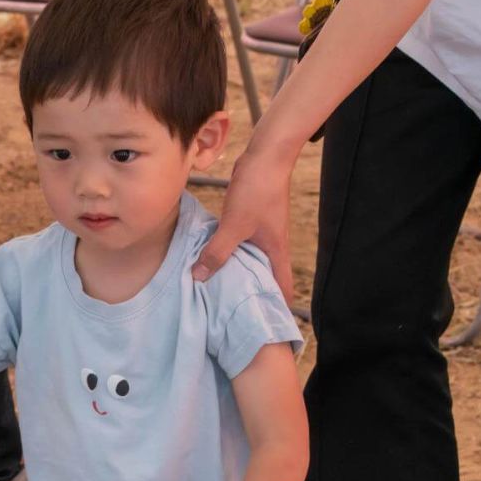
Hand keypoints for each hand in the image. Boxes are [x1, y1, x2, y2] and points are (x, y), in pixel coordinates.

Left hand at [192, 149, 294, 298]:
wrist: (266, 155)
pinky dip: (228, 252)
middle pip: (264, 276)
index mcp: (275, 251)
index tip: (264, 325)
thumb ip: (218, 251)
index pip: (281, 287)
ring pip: (249, 259)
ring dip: (236, 271)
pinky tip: (211, 256)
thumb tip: (199, 277)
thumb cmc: (258, 190)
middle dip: (251, 294)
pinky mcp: (250, 219)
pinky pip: (239, 243)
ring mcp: (261, 232)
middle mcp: (271, 245)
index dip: (275, 307)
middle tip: (232, 313)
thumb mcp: (235, 225)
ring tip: (216, 289)